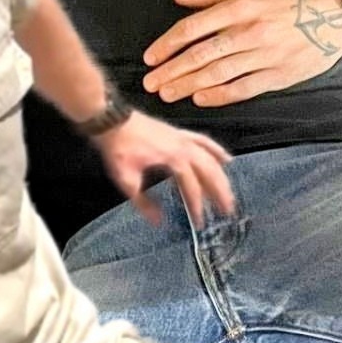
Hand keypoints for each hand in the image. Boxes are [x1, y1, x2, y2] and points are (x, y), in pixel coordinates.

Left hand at [94, 110, 234, 225]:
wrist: (112, 121)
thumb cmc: (119, 149)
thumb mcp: (127, 180)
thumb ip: (144, 202)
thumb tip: (158, 222)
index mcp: (174, 160)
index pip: (192, 188)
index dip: (197, 206)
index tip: (200, 222)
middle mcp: (184, 148)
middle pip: (209, 173)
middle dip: (219, 193)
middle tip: (228, 211)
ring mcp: (183, 139)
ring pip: (211, 159)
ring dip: (221, 176)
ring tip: (229, 192)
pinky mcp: (179, 134)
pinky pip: (203, 142)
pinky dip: (216, 150)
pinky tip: (226, 158)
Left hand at [142, 0, 341, 106]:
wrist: (334, 19)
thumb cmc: (287, 1)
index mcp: (241, 7)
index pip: (194, 27)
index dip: (168, 44)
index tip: (150, 57)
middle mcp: (250, 31)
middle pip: (201, 54)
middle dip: (171, 71)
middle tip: (150, 83)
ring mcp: (264, 55)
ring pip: (218, 74)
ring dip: (188, 85)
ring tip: (166, 94)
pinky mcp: (277, 76)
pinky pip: (243, 89)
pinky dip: (219, 95)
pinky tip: (199, 99)